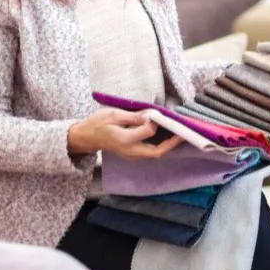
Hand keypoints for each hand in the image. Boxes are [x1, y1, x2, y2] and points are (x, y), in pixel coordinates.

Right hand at [67, 107, 181, 160]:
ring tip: (178, 133)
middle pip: (157, 152)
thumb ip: (133, 117)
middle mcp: (130, 151)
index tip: (159, 113)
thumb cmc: (98, 123)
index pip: (148, 132)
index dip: (156, 122)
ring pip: (155, 154)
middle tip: (184, 132)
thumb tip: (150, 116)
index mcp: (125, 139)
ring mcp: (131, 155)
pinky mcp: (132, 155)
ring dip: (168, 146)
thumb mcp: (113, 114)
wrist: (86, 137)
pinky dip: (160, 146)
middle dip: (172, 143)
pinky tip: (166, 136)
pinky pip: (150, 153)